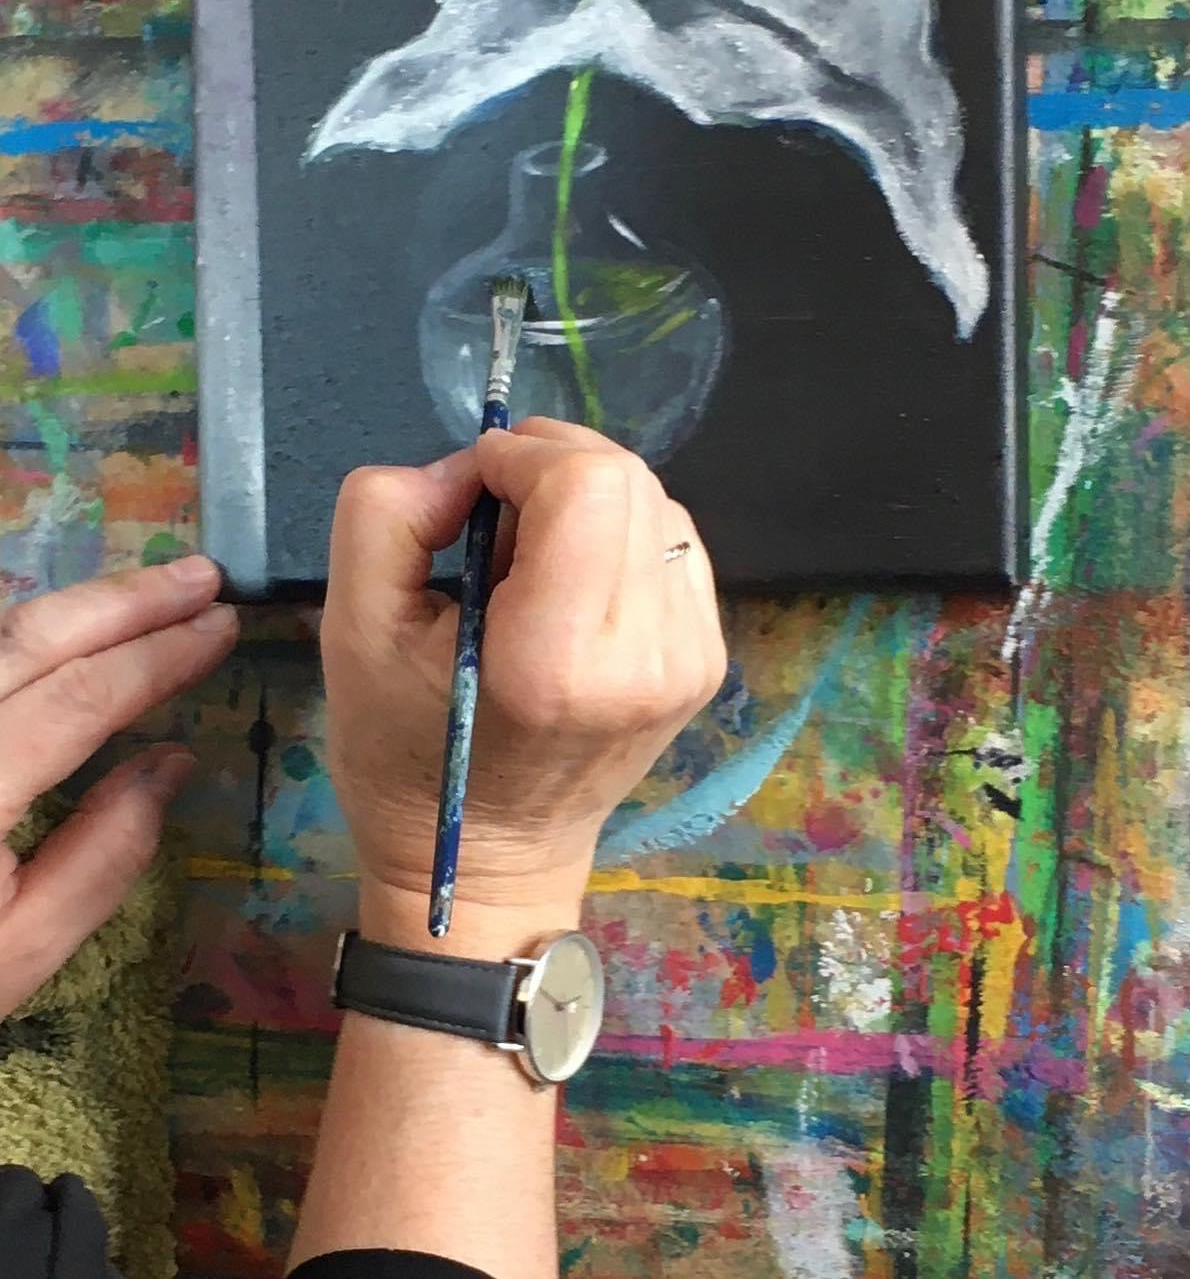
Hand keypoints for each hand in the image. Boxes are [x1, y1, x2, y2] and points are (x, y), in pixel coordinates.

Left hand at [0, 557, 236, 1016]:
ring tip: (153, 593)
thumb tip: (174, 760)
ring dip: (78, 606)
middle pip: (28, 639)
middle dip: (125, 600)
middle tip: (204, 576)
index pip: (80, 697)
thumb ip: (102, 856)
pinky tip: (70, 631)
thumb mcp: (17, 954)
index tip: (223, 625)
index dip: (158, 654)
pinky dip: (22, 633)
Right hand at [320, 419, 727, 941]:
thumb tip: (469, 469)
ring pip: (655, 503)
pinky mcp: (707, 659)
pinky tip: (570, 586)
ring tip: (528, 563)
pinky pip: (672, 545)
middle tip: (492, 519)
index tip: (470, 489)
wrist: (489, 864)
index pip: (584, 484)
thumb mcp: (350, 630)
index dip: (520, 456)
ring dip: (585, 501)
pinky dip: (618, 537)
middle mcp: (646, 656)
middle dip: (550, 467)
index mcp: (556, 660)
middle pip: (626, 480)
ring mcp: (691, 659)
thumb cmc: (405, 757)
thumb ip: (390, 513)